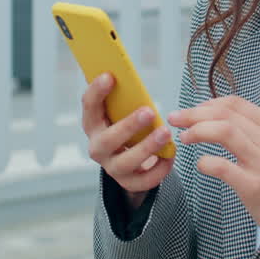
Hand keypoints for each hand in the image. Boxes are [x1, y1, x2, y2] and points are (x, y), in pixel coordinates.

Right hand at [82, 73, 174, 208]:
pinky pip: (144, 181)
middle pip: (108, 139)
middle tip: (149, 111)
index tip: (110, 76)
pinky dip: (160, 168)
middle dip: (129, 125)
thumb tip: (131, 77)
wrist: (130, 160)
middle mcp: (98, 147)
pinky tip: (170, 154)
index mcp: (93, 124)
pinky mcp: (128, 182)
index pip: (89, 107)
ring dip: (147, 147)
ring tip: (165, 133)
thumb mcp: (121, 112)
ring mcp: (112, 167)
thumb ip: (123, 98)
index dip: (96, 91)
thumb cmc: (126, 126)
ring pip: (126, 162)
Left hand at [167, 96, 259, 244]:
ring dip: (197, 131)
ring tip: (184, 138)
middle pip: (225, 114)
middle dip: (194, 114)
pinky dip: (205, 162)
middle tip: (175, 119)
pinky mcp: (254, 185)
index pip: (235, 104)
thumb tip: (216, 117)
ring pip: (224, 132)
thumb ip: (253, 131)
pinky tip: (200, 165)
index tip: (192, 111)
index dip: (207, 104)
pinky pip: (222, 166)